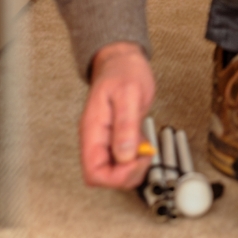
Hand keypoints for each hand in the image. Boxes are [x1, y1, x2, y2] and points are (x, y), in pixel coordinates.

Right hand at [80, 42, 155, 189]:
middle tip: (144, 154)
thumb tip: (124, 155)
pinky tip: (142, 144)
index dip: (115, 176)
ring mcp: (103, 140)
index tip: (134, 161)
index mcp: (92, 130)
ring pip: (112, 171)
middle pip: (102, 176)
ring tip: (144, 147)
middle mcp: (95, 139)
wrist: (122, 61)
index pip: (93, 172)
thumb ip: (126, 126)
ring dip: (132, 167)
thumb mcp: (130, 95)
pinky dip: (135, 158)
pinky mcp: (114, 139)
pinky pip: (121, 160)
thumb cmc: (124, 72)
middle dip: (127, 173)